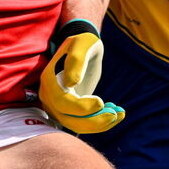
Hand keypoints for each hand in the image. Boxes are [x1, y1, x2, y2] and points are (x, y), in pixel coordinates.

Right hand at [38, 19, 124, 133]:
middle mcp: (50, 96)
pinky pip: (82, 124)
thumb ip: (76, 60)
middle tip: (116, 114)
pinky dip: (99, 123)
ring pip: (76, 126)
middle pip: (68, 119)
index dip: (81, 107)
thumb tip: (71, 83)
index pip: (62, 102)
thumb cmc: (83, 43)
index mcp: (49, 80)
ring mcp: (58, 106)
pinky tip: (116, 115)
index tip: (101, 102)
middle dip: (93, 121)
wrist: (84, 49)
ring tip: (119, 114)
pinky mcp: (70, 112)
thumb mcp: (82, 44)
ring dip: (99, 125)